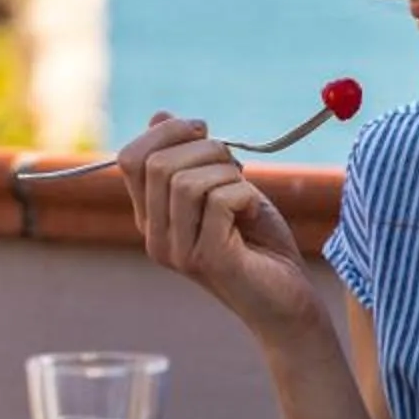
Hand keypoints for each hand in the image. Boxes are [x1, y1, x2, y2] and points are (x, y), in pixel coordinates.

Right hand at [117, 112, 317, 334]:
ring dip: (228, 173)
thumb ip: (191, 158)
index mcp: (152, 216)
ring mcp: (177, 252)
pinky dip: (245, 194)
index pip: (130, 158)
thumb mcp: (223, 188)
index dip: (165, 132)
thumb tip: (160, 116)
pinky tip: (254, 212)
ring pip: (185, 181)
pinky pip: (218, 201)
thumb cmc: (259, 244)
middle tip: (235, 165)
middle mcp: (155, 236)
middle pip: (157, 164)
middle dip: (205, 148)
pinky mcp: (208, 260)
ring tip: (246, 192)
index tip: (203, 132)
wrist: (289, 302)